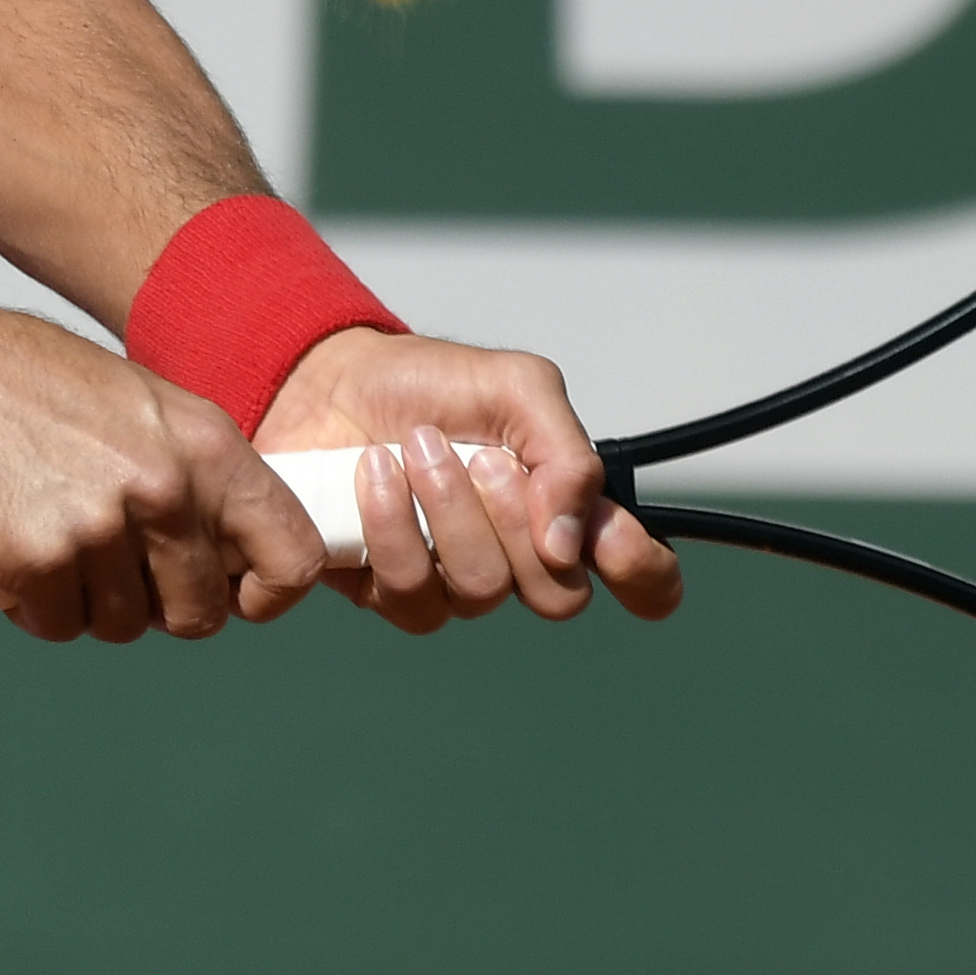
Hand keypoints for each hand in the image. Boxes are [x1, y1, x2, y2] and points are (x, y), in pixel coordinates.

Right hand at [0, 300, 325, 640]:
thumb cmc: (44, 392)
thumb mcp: (151, 410)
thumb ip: (202, 480)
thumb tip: (239, 564)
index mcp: (208, 447)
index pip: (293, 557)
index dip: (267, 594)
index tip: (234, 597)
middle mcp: (164, 488)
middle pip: (199, 614)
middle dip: (159, 605)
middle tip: (114, 565)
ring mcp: (99, 527)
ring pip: (124, 626)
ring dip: (88, 600)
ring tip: (57, 538)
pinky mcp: (37, 559)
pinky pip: (59, 626)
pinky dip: (36, 605)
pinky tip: (15, 551)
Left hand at [254, 328, 683, 633]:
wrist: (330, 379)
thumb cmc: (432, 384)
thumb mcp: (518, 387)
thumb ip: (566, 455)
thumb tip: (569, 543)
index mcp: (565, 509)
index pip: (640, 576)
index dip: (644, 576)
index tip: (611, 542)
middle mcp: (519, 558)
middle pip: (556, 595)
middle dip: (516, 520)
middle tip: (481, 457)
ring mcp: (456, 582)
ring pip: (480, 592)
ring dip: (447, 512)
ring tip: (415, 448)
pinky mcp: (391, 592)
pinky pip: (411, 594)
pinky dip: (391, 526)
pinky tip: (375, 474)